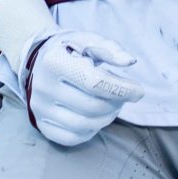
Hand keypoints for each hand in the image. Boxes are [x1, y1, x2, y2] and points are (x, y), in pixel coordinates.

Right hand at [21, 31, 145, 148]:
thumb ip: (111, 49)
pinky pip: (72, 138)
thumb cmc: (70, 51)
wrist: (39, 63)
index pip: (94, 82)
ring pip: (84, 125)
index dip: (122, 89)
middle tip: (125, 97)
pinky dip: (91, 131)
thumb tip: (129, 61)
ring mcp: (40, 109)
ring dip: (107, 117)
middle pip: (91, 106)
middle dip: (116, 104)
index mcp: (54, 61)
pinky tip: (97, 117)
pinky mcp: (41, 125)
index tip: (138, 91)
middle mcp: (43, 87)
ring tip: (113, 105)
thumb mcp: (89, 41)